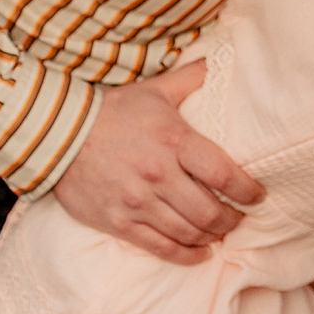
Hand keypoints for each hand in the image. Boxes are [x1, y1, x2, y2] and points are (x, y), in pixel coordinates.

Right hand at [54, 64, 263, 263]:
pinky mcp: (118, 222)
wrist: (56, 134)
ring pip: (188, 232)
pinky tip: (200, 253)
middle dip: (232, 219)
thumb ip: (193, 77)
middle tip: (240, 217)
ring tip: (221, 232)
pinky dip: (186, 255)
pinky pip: (160, 248)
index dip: (247, 191)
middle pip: (209, 211)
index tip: (257, 195)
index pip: (224, 174)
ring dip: (212, 237)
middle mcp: (158, 175)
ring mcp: (137, 202)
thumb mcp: (155, 89)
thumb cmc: (112, 111)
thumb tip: (222, 58)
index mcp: (173, 140)